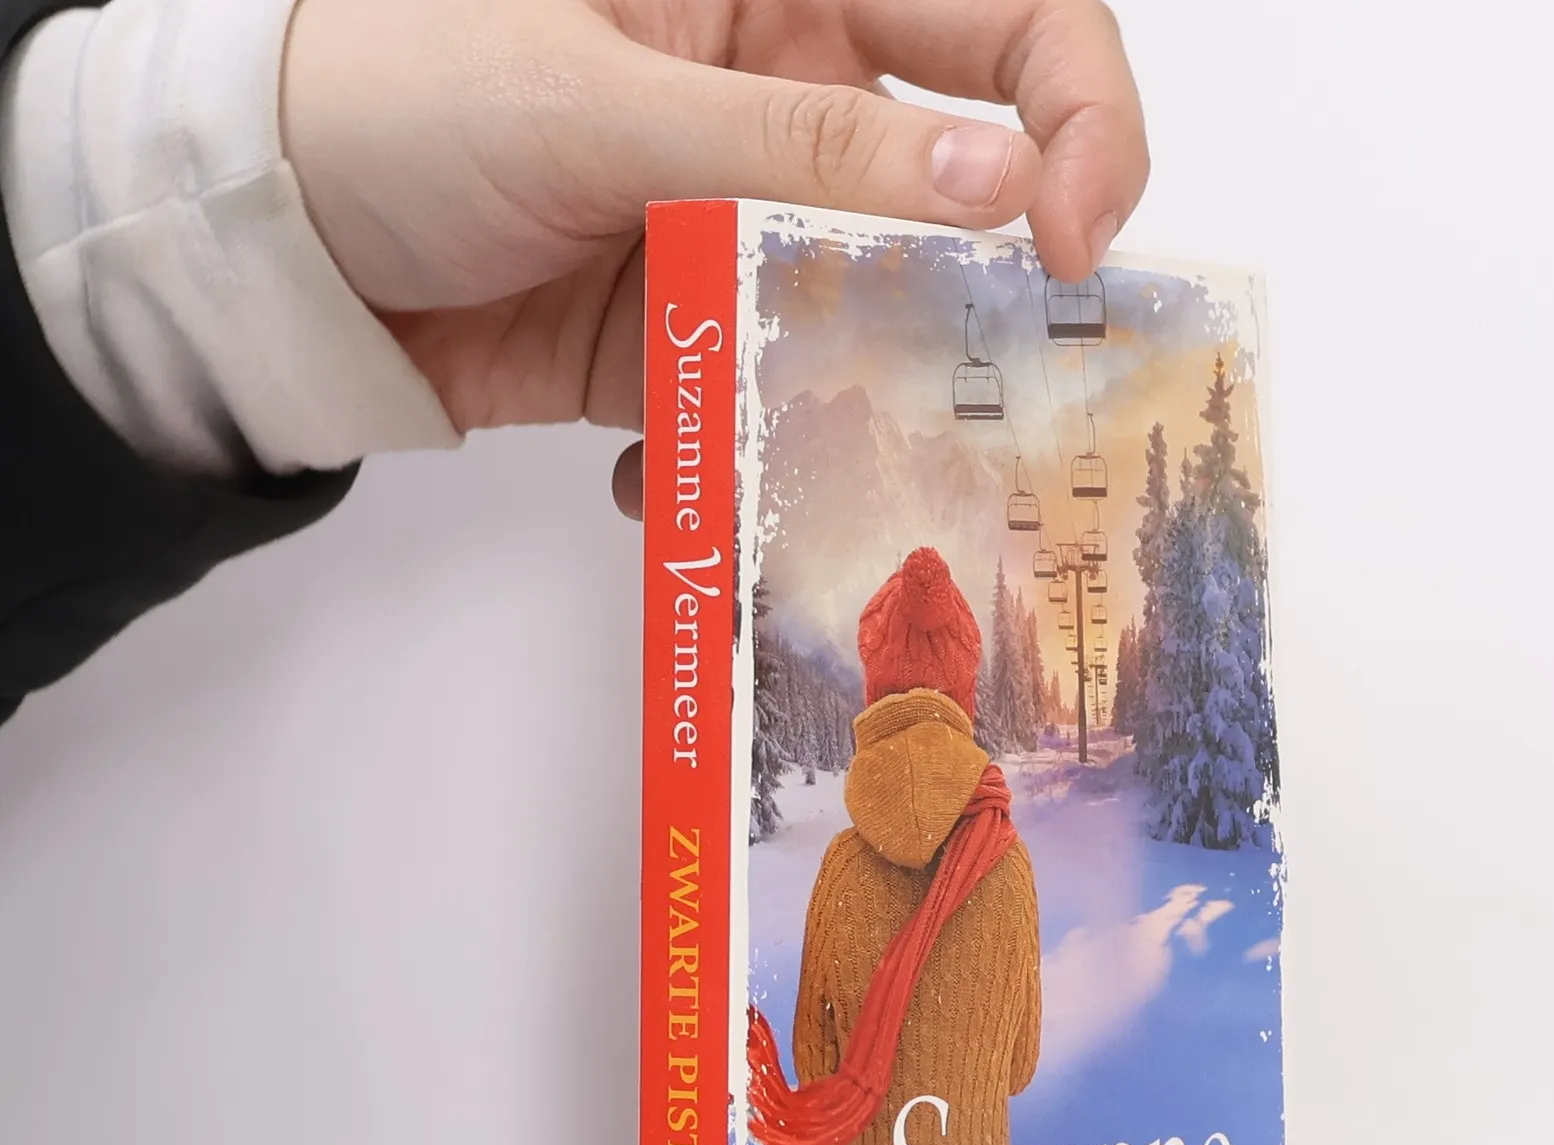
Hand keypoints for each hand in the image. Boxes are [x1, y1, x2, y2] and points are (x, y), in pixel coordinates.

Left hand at [281, 0, 1149, 513]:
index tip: (1073, 236)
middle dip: (991, 290)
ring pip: (872, 317)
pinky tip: (665, 478)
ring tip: (827, 462)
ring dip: (862, 397)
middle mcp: (784, 102)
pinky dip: (745, 453)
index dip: (1075, 112)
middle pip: (962, 188)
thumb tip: (995, 188)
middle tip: (1000, 389)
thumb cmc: (390, 96)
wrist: (267, 241)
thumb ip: (796, 150)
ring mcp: (740, 227)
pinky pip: (770, 398)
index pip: (998, 16)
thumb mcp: (595, 103)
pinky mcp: (693, 332)